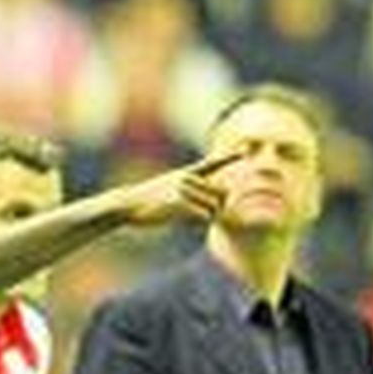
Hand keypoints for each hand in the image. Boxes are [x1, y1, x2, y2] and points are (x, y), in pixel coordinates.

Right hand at [120, 150, 239, 228]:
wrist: (125, 203)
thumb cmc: (143, 201)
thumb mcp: (164, 188)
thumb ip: (183, 191)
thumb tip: (190, 200)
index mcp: (185, 173)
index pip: (213, 162)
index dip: (231, 156)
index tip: (246, 150)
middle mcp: (188, 178)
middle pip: (220, 193)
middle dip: (217, 206)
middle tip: (203, 215)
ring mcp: (185, 190)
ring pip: (213, 207)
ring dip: (206, 217)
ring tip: (186, 219)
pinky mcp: (180, 203)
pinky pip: (203, 217)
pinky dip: (197, 223)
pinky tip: (181, 222)